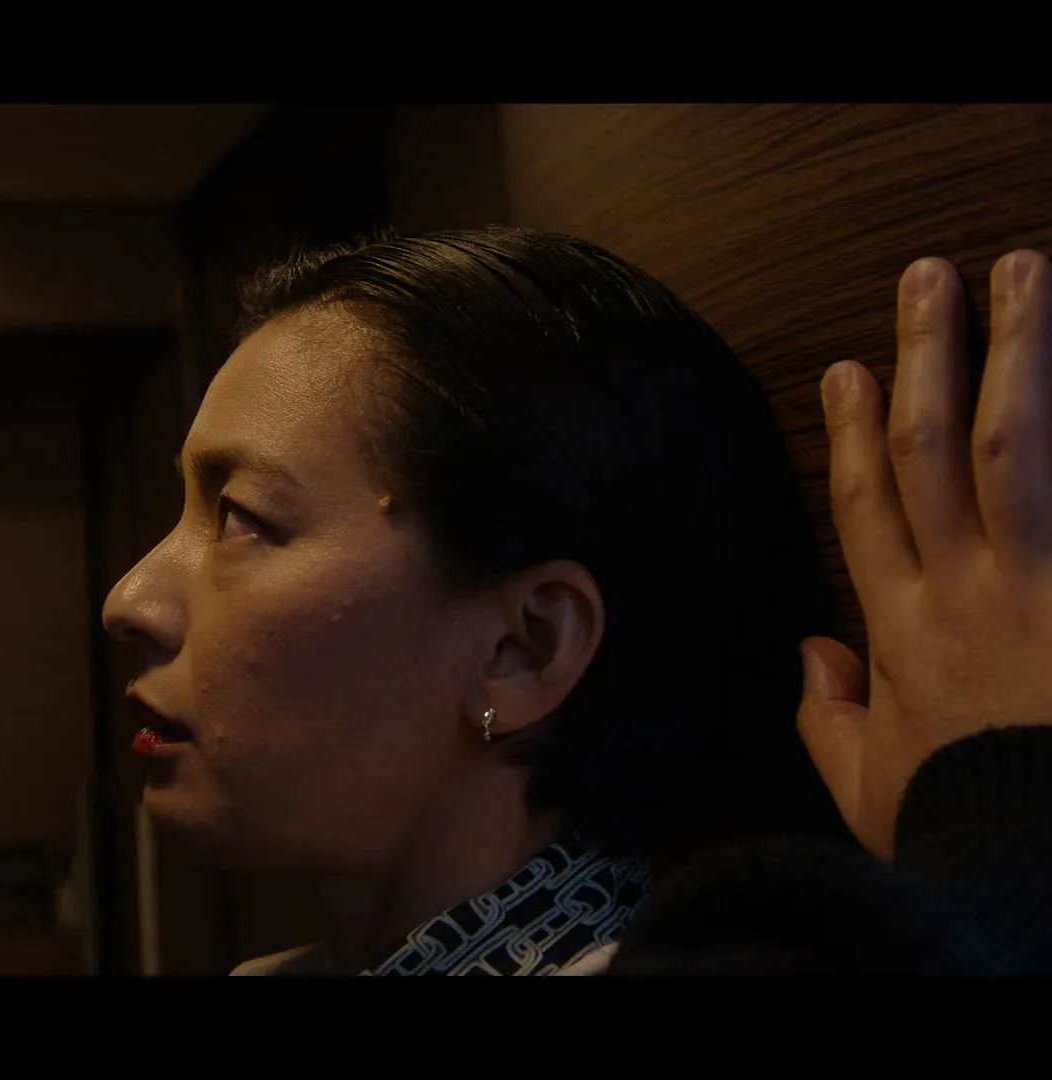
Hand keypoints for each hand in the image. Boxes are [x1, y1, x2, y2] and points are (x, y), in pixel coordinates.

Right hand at [798, 249, 1051, 859]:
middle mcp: (963, 588)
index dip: (855, 429)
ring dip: (1013, 350)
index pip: (867, 504)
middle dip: (929, 353)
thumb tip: (815, 657)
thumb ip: (833, 719)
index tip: (850, 369)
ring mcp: (1037, 583)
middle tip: (930, 275)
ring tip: (1020, 272)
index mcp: (901, 631)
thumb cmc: (968, 828)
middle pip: (931, 445)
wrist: (1044, 858)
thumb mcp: (873, 790)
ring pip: (1008, 441)